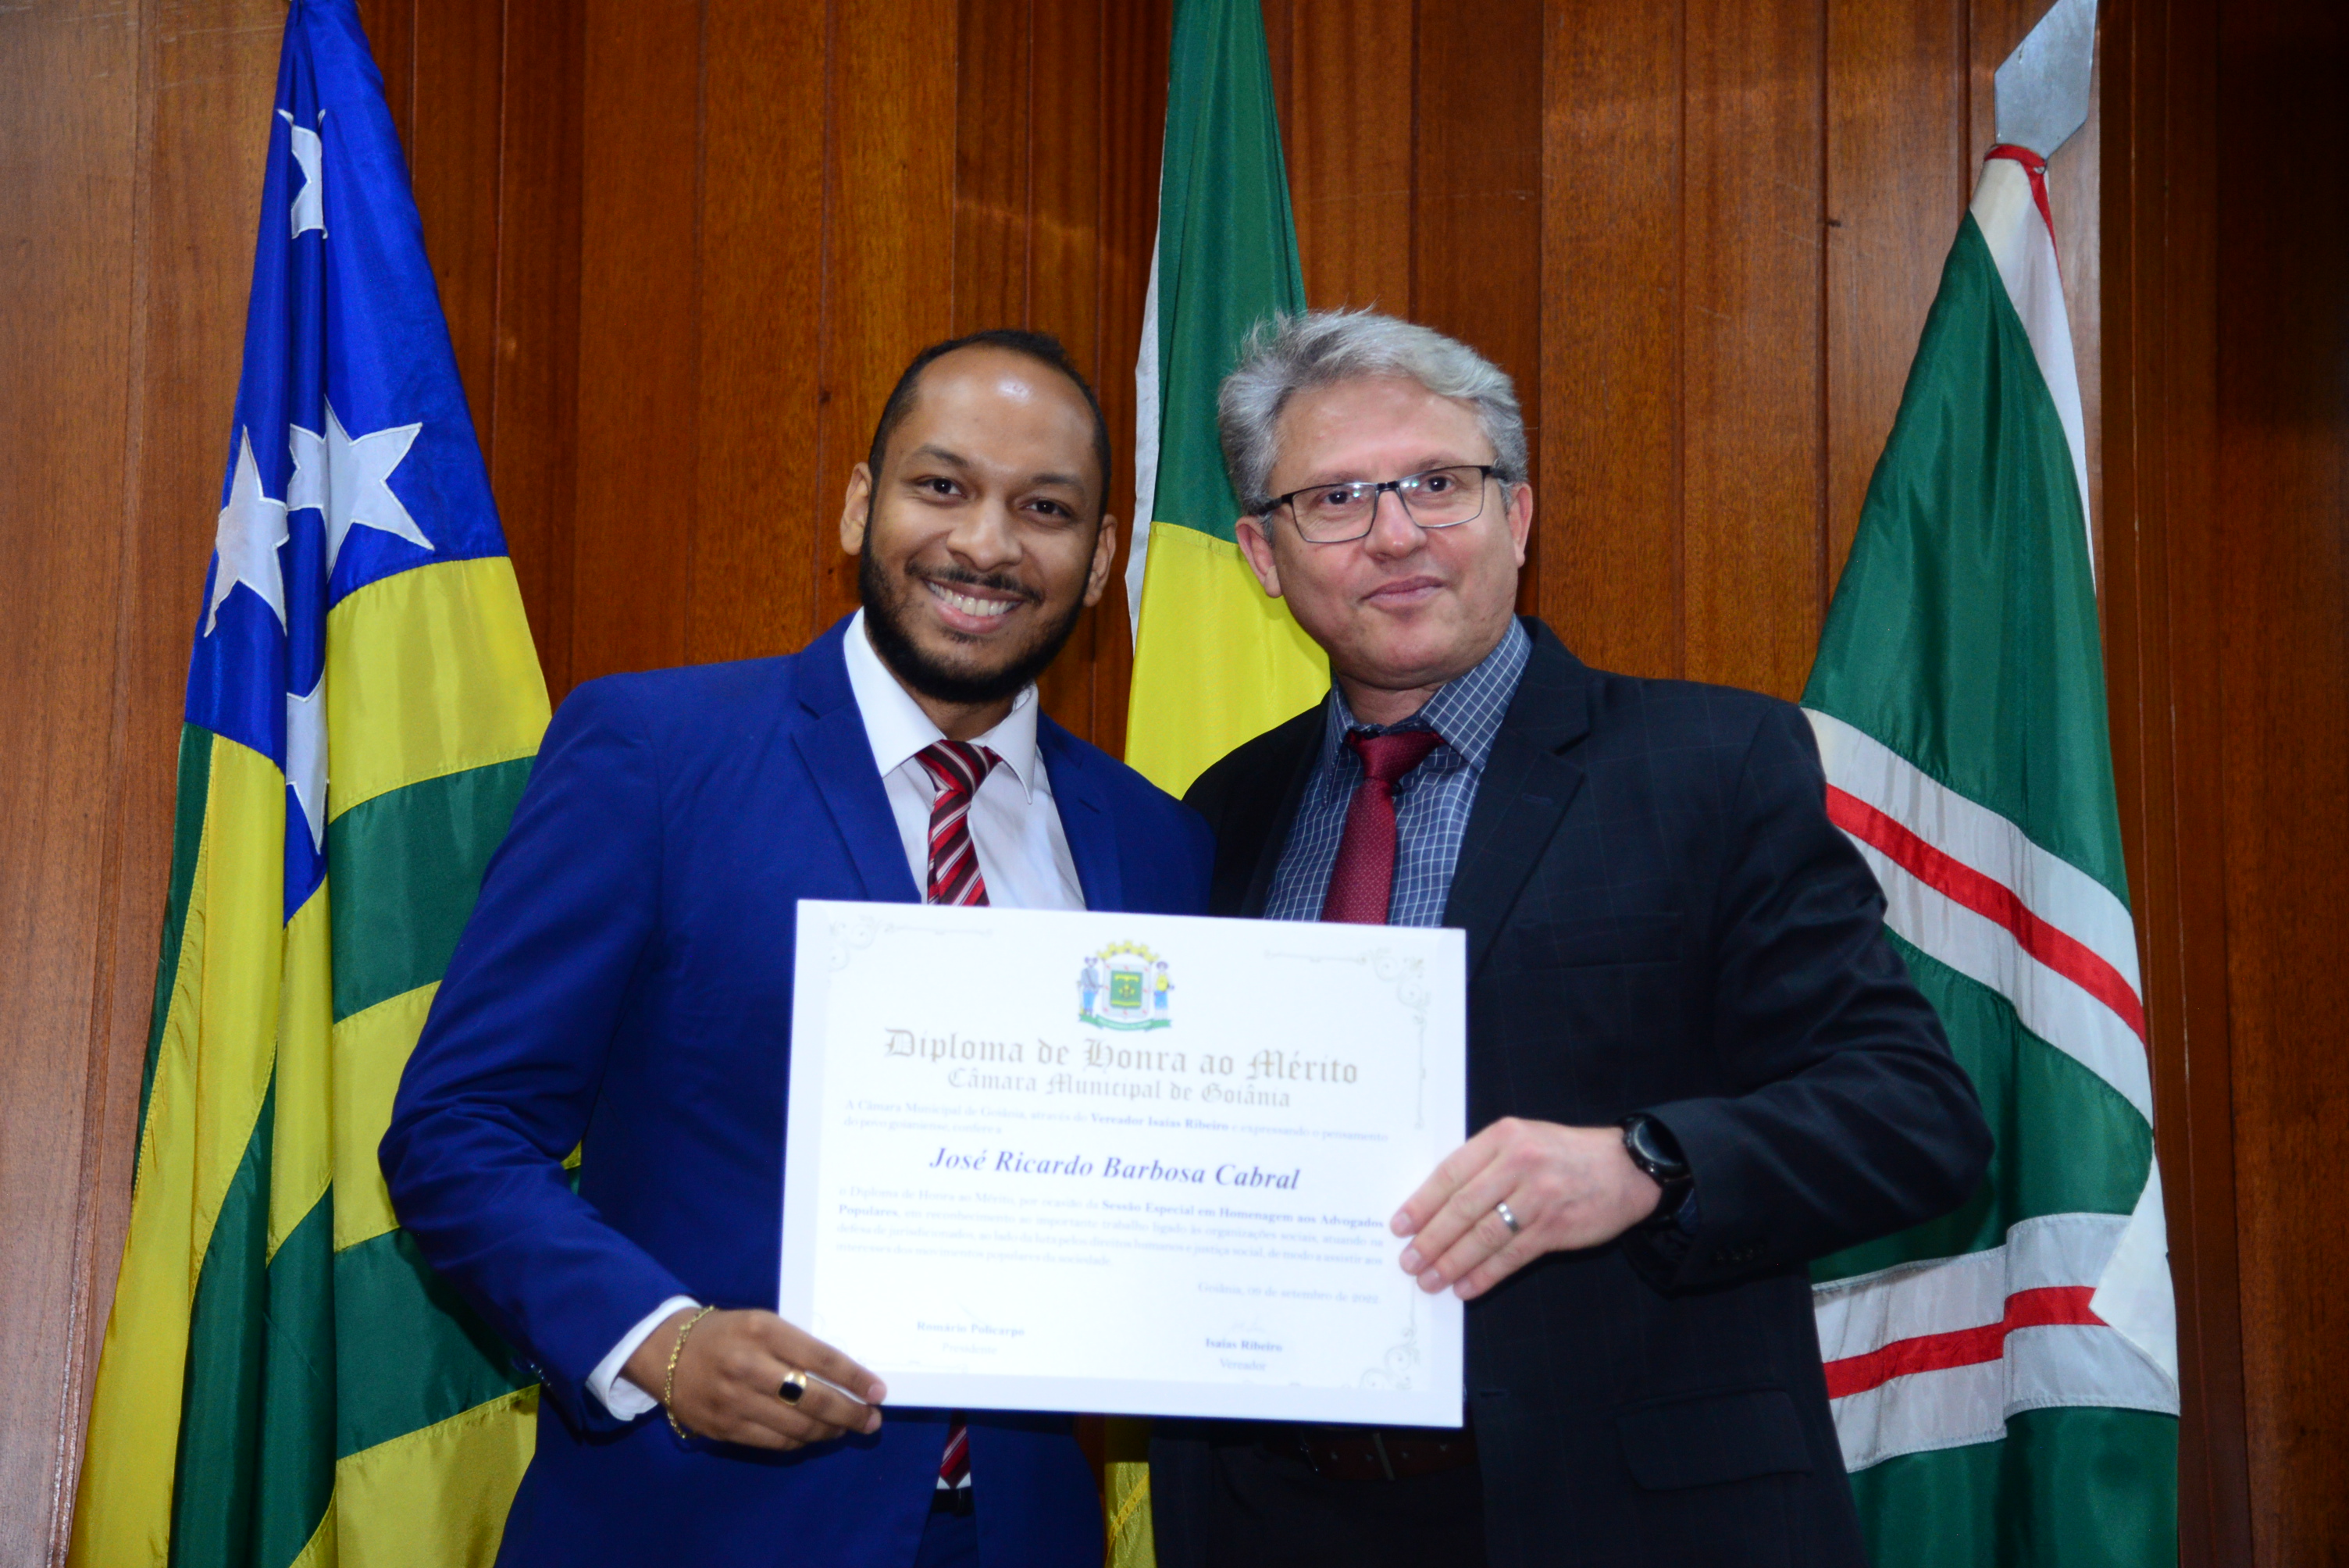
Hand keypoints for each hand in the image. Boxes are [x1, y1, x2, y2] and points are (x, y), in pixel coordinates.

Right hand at [624, 1307, 886, 1448]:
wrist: (663, 1351)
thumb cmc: (724, 1333)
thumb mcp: (761, 1323)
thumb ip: (797, 1346)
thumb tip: (843, 1376)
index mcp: (763, 1331)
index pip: (821, 1357)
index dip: (854, 1378)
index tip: (878, 1390)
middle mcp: (749, 1366)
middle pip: (814, 1398)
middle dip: (851, 1412)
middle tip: (872, 1419)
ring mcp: (735, 1401)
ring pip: (797, 1427)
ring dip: (830, 1431)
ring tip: (846, 1428)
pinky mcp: (724, 1428)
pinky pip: (775, 1441)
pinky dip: (800, 1441)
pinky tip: (813, 1435)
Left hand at [1391, 1118, 1662, 1299]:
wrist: (1625, 1166)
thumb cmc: (1562, 1154)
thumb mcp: (1521, 1140)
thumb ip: (1483, 1163)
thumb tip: (1435, 1204)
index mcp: (1503, 1138)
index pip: (1450, 1174)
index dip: (1421, 1204)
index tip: (1400, 1226)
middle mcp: (1519, 1164)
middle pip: (1462, 1208)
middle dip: (1431, 1240)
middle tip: (1409, 1261)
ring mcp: (1539, 1197)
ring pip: (1484, 1236)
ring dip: (1452, 1263)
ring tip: (1430, 1280)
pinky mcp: (1555, 1228)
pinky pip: (1511, 1256)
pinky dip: (1485, 1275)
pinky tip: (1465, 1288)